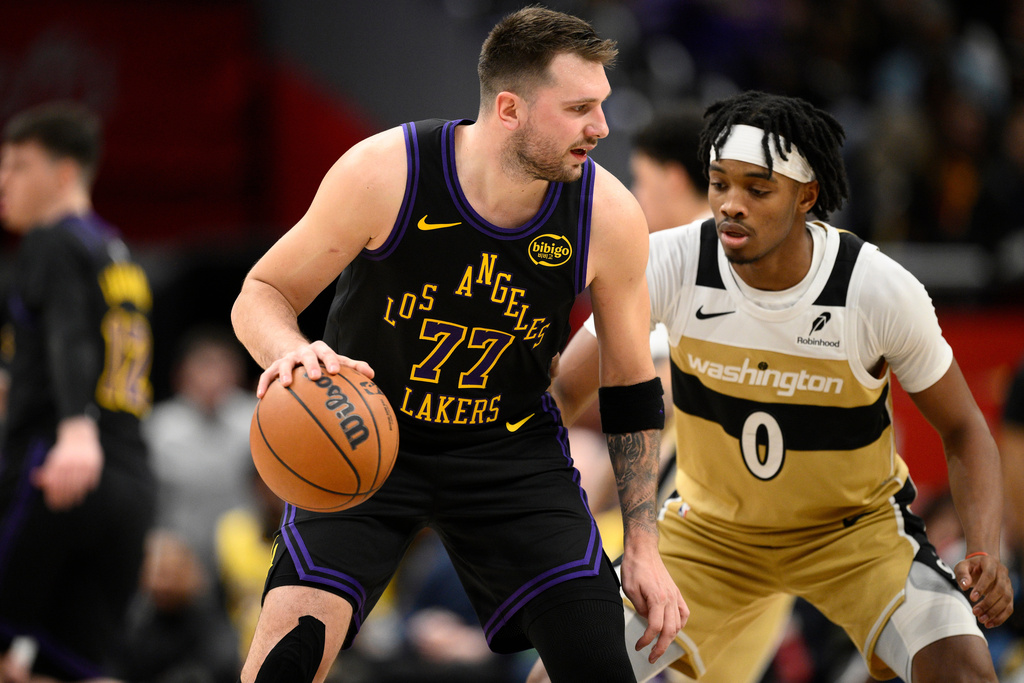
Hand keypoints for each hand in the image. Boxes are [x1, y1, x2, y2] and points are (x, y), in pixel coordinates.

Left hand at [32, 416, 102, 510]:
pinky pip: (91, 481)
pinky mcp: (94, 464)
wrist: (80, 435)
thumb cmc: (64, 450)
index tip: (54, 506)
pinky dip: (88, 488)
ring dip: (77, 497)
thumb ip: (46, 471)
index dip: (54, 498)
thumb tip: (39, 484)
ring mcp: (83, 464)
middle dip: (65, 500)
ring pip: (80, 486)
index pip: (55, 486)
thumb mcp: (52, 458)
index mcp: (58, 463)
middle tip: (65, 507)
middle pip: (67, 488)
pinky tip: (84, 492)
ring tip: (75, 502)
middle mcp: (70, 464)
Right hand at [256, 340, 373, 397]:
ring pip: (284, 364)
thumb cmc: (320, 361)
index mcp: (319, 351)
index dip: (331, 360)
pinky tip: (260, 397)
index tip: (335, 371)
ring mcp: (286, 359)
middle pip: (307, 355)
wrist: (290, 349)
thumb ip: (352, 367)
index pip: (327, 352)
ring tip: (287, 385)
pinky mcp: (272, 367)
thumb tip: (372, 375)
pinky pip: (266, 375)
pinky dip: (263, 384)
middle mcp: (302, 352)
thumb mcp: (334, 361)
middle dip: (311, 364)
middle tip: (315, 376)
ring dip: (285, 373)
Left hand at [619, 543, 688, 663]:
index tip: (639, 646)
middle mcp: (669, 598)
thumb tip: (647, 620)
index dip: (647, 640)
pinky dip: (680, 625)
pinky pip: (684, 613)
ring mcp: (675, 595)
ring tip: (660, 646)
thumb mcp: (629, 589)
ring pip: (678, 624)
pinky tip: (673, 630)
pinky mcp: (676, 592)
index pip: (655, 627)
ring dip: (670, 638)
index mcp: (657, 598)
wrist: (643, 550)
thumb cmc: (634, 567)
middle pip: (669, 630)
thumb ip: (640, 608)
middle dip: (660, 648)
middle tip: (651, 657)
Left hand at [955, 553, 1013, 627]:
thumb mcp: (962, 566)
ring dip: (995, 612)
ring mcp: (1008, 584)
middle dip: (988, 603)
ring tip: (981, 620)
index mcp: (991, 563)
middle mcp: (1003, 574)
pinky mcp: (1009, 595)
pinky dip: (1000, 617)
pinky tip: (990, 624)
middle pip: (1000, 590)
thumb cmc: (971, 567)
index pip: (989, 576)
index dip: (982, 587)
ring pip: (1006, 600)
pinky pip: (1009, 608)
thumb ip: (962, 574)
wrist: (982, 566)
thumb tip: (964, 586)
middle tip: (975, 612)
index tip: (972, 598)